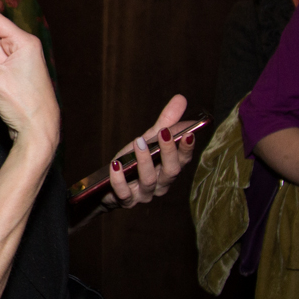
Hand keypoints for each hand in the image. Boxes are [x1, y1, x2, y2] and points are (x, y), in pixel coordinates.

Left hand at [103, 95, 195, 209]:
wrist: (108, 185)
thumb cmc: (134, 161)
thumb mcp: (148, 140)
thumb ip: (165, 122)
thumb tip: (181, 98)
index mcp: (169, 169)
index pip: (183, 160)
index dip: (187, 148)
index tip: (190, 133)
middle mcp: (161, 184)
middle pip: (170, 172)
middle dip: (169, 152)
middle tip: (164, 133)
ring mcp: (144, 194)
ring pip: (148, 180)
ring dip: (144, 160)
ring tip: (138, 142)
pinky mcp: (125, 200)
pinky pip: (123, 192)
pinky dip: (119, 179)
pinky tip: (116, 164)